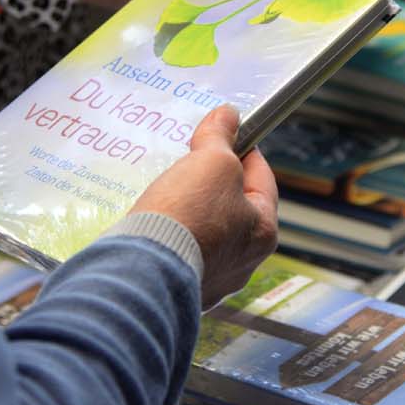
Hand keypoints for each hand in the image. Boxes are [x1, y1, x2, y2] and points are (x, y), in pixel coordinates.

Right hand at [127, 105, 278, 307]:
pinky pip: (177, 252)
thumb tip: (227, 115)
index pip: (262, 178)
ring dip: (188, 211)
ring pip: (204, 232)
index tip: (226, 134)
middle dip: (212, 183)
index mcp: (263, 233)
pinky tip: (151, 222)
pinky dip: (167, 235)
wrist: (142, 272)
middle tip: (191, 162)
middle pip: (232, 207)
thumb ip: (221, 137)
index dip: (244, 149)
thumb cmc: (187, 217)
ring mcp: (210, 280)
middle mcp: (242, 263)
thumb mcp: (212, 162)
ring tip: (166, 191)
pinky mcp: (177, 289)